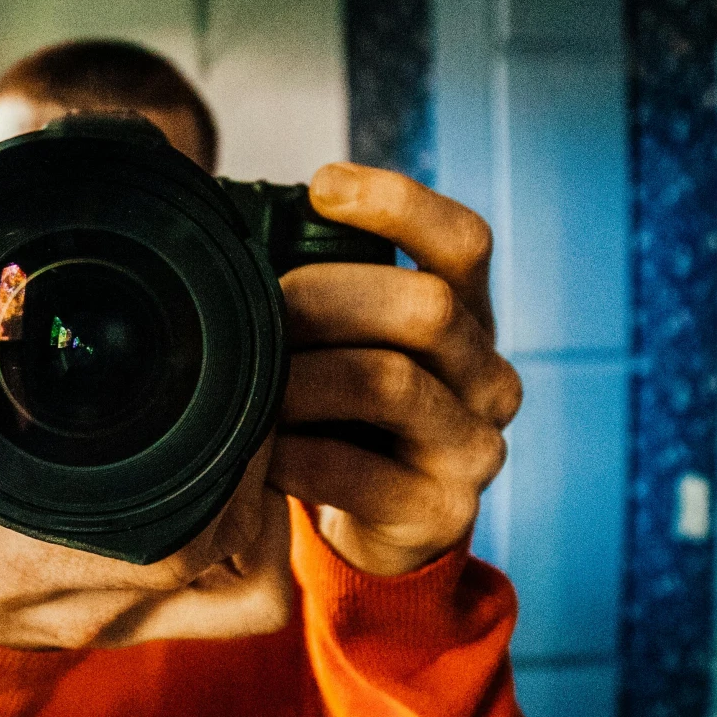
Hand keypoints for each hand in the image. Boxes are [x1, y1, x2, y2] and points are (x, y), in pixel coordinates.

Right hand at [0, 321, 294, 650]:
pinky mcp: (164, 621)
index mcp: (23, 569)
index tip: (233, 410)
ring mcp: (135, 621)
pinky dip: (268, 547)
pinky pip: (248, 600)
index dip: (221, 484)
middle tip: (259, 402)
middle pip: (227, 556)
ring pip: (251, 586)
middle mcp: (90, 606)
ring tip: (260, 438)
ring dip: (270, 512)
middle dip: (257, 476)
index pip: (162, 549)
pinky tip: (252, 487)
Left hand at [274, 164, 520, 575]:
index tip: (322, 186)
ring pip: (391, 384)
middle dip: (328, 297)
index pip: (464, 242)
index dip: (401, 204)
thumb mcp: (351, 343)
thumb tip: (228, 226)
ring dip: (301, 377)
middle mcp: (488, 376)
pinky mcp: (442, 511)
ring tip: (246, 380)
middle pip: (426, 307)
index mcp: (469, 318)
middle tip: (258, 306)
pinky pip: (355, 471)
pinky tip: (256, 451)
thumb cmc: (347, 414)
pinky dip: (292, 454)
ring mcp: (473, 447)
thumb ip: (324, 287)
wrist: (379, 530)